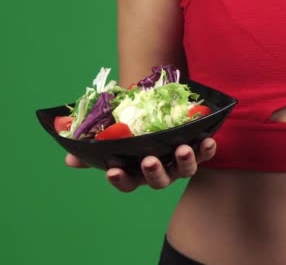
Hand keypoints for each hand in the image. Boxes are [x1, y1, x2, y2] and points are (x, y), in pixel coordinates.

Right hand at [64, 138, 216, 191]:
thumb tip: (70, 157)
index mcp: (137, 171)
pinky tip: (207, 139)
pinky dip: (208, 148)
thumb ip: (92, 146)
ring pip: (185, 170)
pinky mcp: (198, 150)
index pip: (126, 183)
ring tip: (183, 148)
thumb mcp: (111, 133)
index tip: (111, 171)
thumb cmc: (132, 126)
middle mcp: (160, 170)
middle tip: (149, 160)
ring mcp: (180, 162)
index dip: (120, 180)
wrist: (157, 109)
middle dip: (154, 172)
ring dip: (185, 161)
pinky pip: (205, 153)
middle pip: (159, 180)